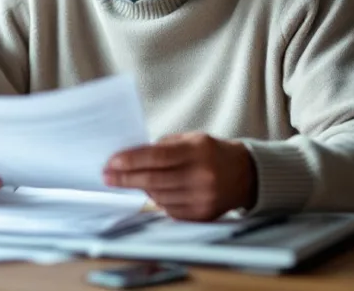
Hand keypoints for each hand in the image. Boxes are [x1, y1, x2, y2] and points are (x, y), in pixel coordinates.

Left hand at [104, 132, 256, 220]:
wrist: (246, 175)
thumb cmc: (211, 153)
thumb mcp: (191, 139)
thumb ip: (162, 147)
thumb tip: (129, 157)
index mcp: (198, 151)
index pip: (157, 157)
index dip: (130, 161)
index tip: (111, 162)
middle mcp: (202, 176)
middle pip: (154, 180)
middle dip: (126, 178)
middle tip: (107, 176)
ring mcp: (203, 198)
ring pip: (159, 196)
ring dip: (141, 189)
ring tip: (130, 180)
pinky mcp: (202, 215)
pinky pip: (169, 209)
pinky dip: (157, 200)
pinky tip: (153, 191)